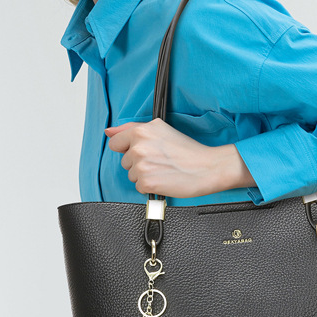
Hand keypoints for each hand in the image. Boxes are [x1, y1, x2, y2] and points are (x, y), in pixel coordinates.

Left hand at [105, 119, 254, 197]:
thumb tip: (109, 132)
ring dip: (144, 175)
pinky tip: (164, 179)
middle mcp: (139, 147)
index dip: (129, 148)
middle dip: (139, 162)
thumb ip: (130, 129)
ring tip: (163, 169)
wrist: (207, 167)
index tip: (144, 151)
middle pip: (125, 161)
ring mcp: (141, 165)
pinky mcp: (146, 182)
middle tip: (160, 160)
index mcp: (141, 131)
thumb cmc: (188, 150)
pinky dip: (150, 186)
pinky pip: (139, 187)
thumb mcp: (161, 130)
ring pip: (131, 174)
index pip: (116, 142)